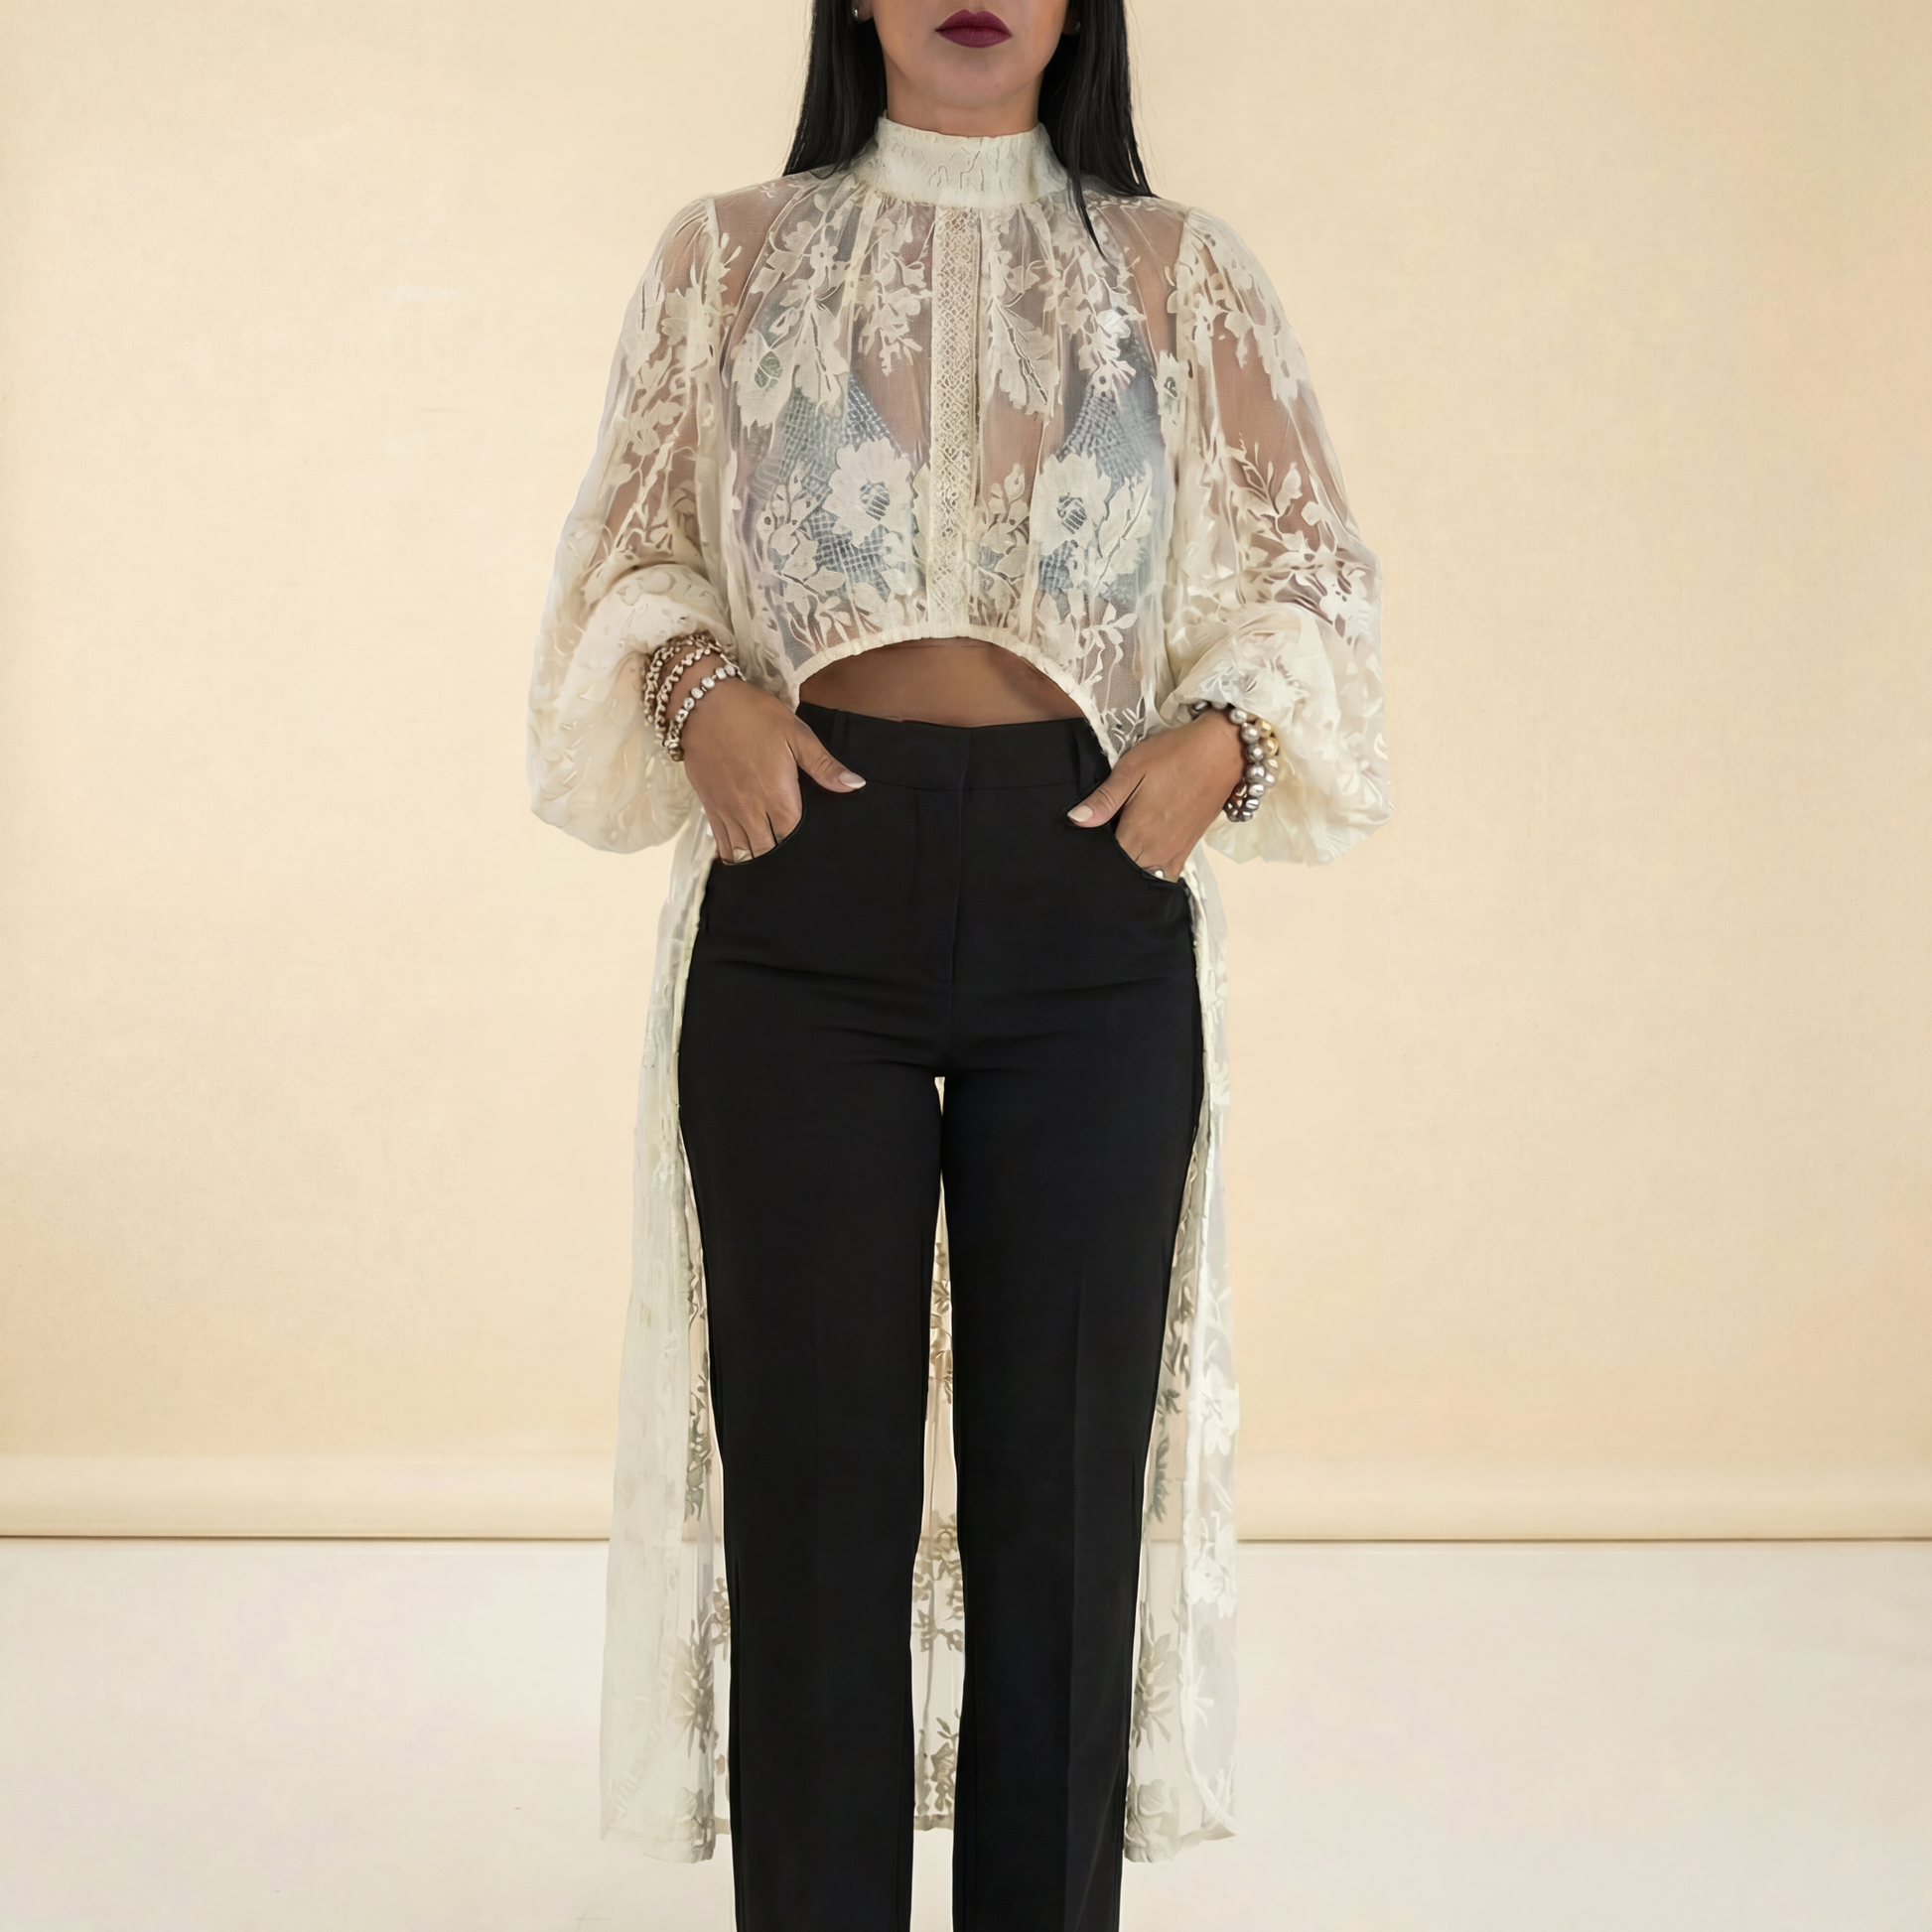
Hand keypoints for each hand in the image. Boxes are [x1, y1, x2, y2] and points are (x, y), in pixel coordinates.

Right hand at [667, 656, 865, 860]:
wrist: (704, 703)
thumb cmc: (753, 715)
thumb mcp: (796, 734)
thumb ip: (824, 765)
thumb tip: (855, 784)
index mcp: (777, 795)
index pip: (794, 839)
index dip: (804, 845)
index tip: (813, 845)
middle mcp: (751, 810)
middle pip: (770, 852)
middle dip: (783, 856)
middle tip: (794, 855)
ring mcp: (728, 811)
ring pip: (745, 853)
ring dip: (759, 858)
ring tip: (772, 861)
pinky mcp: (711, 807)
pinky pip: (723, 844)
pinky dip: (734, 855)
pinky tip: (744, 858)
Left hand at [1066, 709, 1244, 876]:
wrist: (1221, 751)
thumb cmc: (1174, 755)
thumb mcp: (1132, 769)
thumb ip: (1104, 800)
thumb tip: (1075, 820)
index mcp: (1138, 833)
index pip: (1107, 861)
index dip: (1093, 854)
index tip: (1084, 844)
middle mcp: (1157, 851)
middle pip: (1125, 871)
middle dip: (1111, 863)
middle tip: (1103, 842)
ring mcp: (1175, 852)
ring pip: (1145, 873)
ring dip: (1133, 866)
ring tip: (1123, 846)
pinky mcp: (1189, 848)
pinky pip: (1166, 872)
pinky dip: (1153, 868)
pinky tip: (1145, 851)